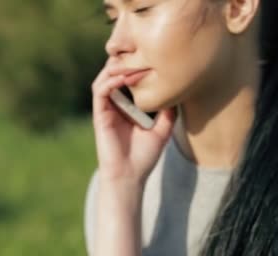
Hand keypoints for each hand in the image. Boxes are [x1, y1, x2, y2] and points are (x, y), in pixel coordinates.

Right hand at [91, 59, 177, 184]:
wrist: (130, 177)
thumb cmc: (144, 157)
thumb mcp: (162, 130)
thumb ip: (168, 112)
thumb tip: (178, 94)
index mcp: (127, 108)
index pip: (127, 80)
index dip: (136, 67)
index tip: (152, 60)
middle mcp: (114, 106)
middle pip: (113, 75)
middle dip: (125, 63)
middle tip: (142, 56)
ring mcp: (105, 110)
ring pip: (104, 79)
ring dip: (117, 69)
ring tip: (133, 64)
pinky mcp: (99, 116)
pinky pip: (100, 92)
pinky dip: (110, 81)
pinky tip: (123, 77)